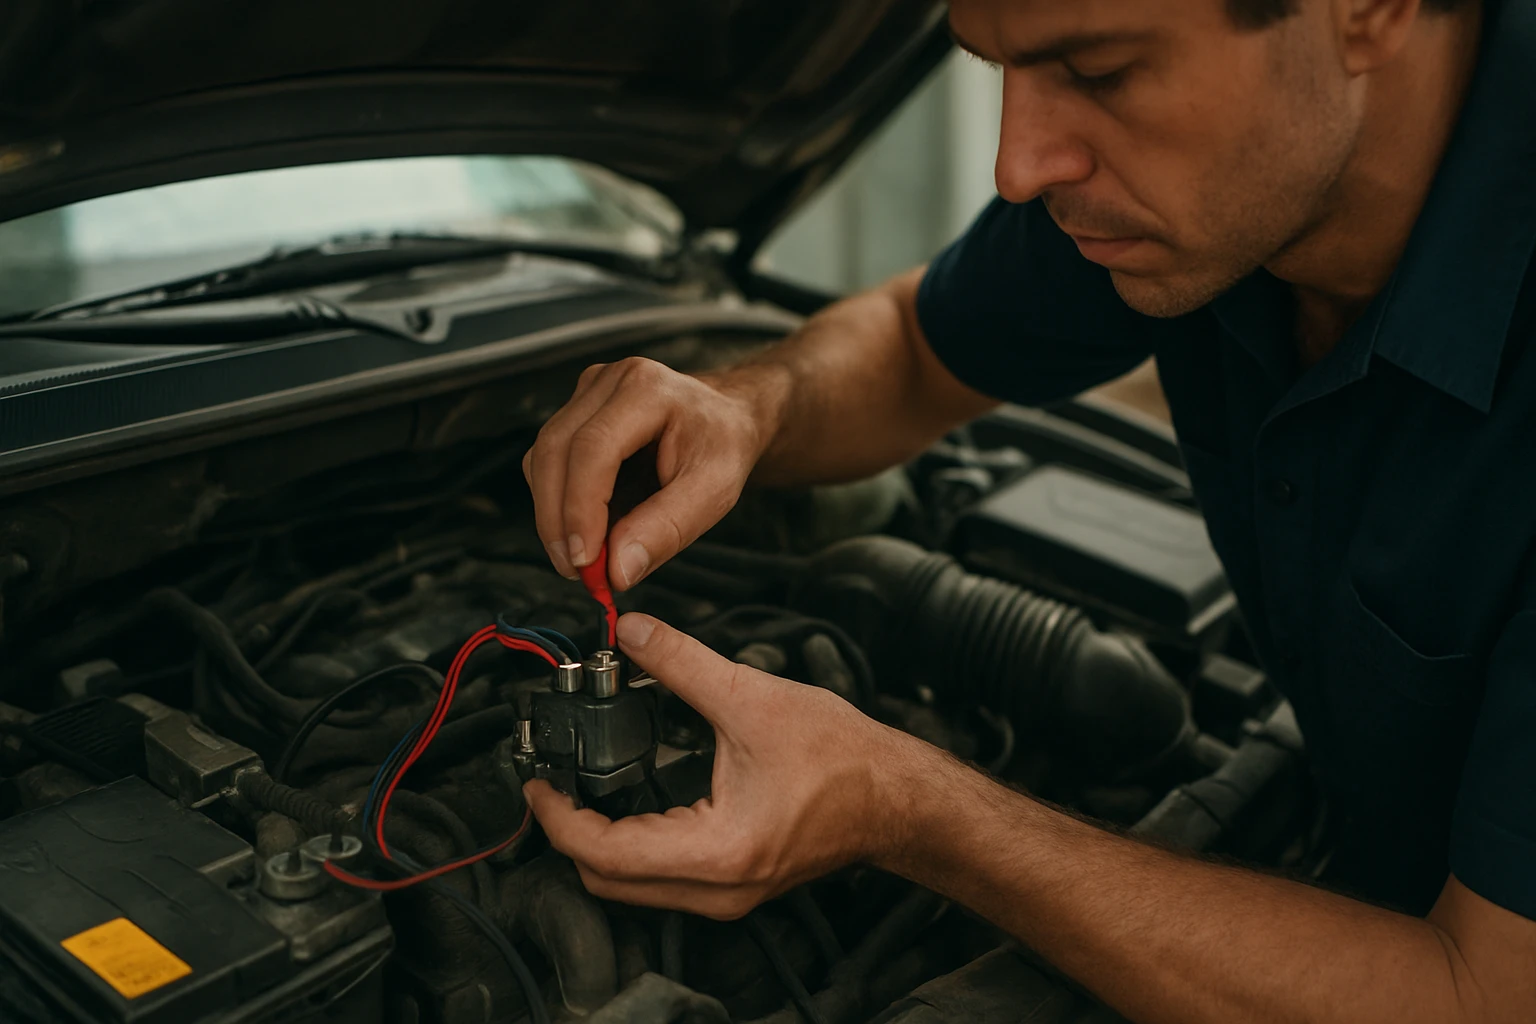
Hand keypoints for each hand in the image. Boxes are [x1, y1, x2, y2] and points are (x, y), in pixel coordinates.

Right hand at [523, 358, 782, 588]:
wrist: (725, 419)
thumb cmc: (722, 447)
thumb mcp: (714, 492)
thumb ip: (667, 529)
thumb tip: (616, 570)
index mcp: (647, 389)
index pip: (593, 448)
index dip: (580, 508)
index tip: (585, 561)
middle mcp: (609, 382)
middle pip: (554, 451)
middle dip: (557, 520)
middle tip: (577, 572)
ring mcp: (587, 394)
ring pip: (541, 459)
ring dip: (553, 515)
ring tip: (583, 559)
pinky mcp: (576, 413)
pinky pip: (547, 462)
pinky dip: (558, 502)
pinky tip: (584, 530)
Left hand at [523, 612, 929, 918]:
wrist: (895, 796)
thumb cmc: (843, 759)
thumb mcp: (752, 697)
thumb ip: (681, 663)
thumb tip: (631, 632)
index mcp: (717, 850)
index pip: (605, 853)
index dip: (558, 817)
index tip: (539, 781)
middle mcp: (715, 888)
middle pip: (606, 881)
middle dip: (568, 833)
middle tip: (553, 782)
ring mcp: (723, 894)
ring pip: (629, 886)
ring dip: (598, 841)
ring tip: (583, 787)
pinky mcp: (730, 884)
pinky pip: (658, 879)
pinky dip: (630, 844)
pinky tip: (630, 798)